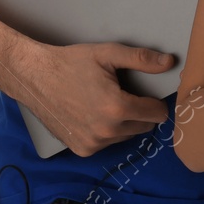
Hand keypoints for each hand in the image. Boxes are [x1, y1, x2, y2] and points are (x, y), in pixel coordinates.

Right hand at [14, 42, 177, 157]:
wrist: (34, 77)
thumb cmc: (70, 63)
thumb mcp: (108, 54)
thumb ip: (141, 59)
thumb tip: (169, 62)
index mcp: (116, 108)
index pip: (157, 114)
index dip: (156, 101)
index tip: (148, 93)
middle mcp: (106, 131)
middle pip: (144, 126)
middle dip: (141, 112)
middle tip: (125, 94)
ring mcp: (92, 144)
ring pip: (126, 135)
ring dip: (124, 122)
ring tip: (106, 102)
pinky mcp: (81, 150)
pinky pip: (107, 143)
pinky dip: (106, 131)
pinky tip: (93, 113)